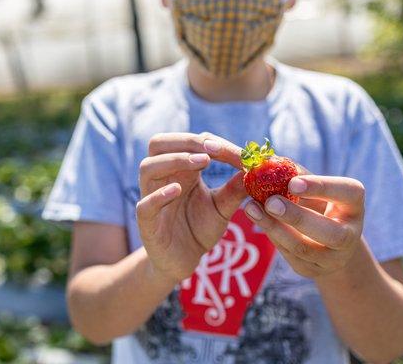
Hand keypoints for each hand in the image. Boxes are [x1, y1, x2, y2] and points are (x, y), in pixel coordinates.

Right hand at [137, 132, 247, 282]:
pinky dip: (159, 195)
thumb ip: (235, 188)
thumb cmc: (199, 228)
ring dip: (173, 160)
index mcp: (179, 169)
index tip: (238, 152)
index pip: (189, 143)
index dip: (212, 143)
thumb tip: (258, 168)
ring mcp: (150, 198)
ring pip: (147, 167)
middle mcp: (161, 178)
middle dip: (186, 142)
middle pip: (158, 144)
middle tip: (213, 150)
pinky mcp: (147, 224)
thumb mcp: (222, 206)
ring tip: (202, 163)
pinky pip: (145, 205)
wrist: (183, 261)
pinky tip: (177, 190)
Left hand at [244, 174, 364, 278]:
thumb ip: (294, 174)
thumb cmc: (315, 202)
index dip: (321, 188)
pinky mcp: (312, 270)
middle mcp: (350, 234)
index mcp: (354, 204)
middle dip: (297, 217)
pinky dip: (272, 236)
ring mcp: (333, 258)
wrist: (325, 242)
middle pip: (330, 232)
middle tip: (270, 202)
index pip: (347, 193)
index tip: (292, 182)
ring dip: (275, 227)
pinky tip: (258, 220)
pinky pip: (290, 255)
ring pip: (304, 247)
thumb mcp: (311, 186)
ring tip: (251, 208)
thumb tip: (267, 162)